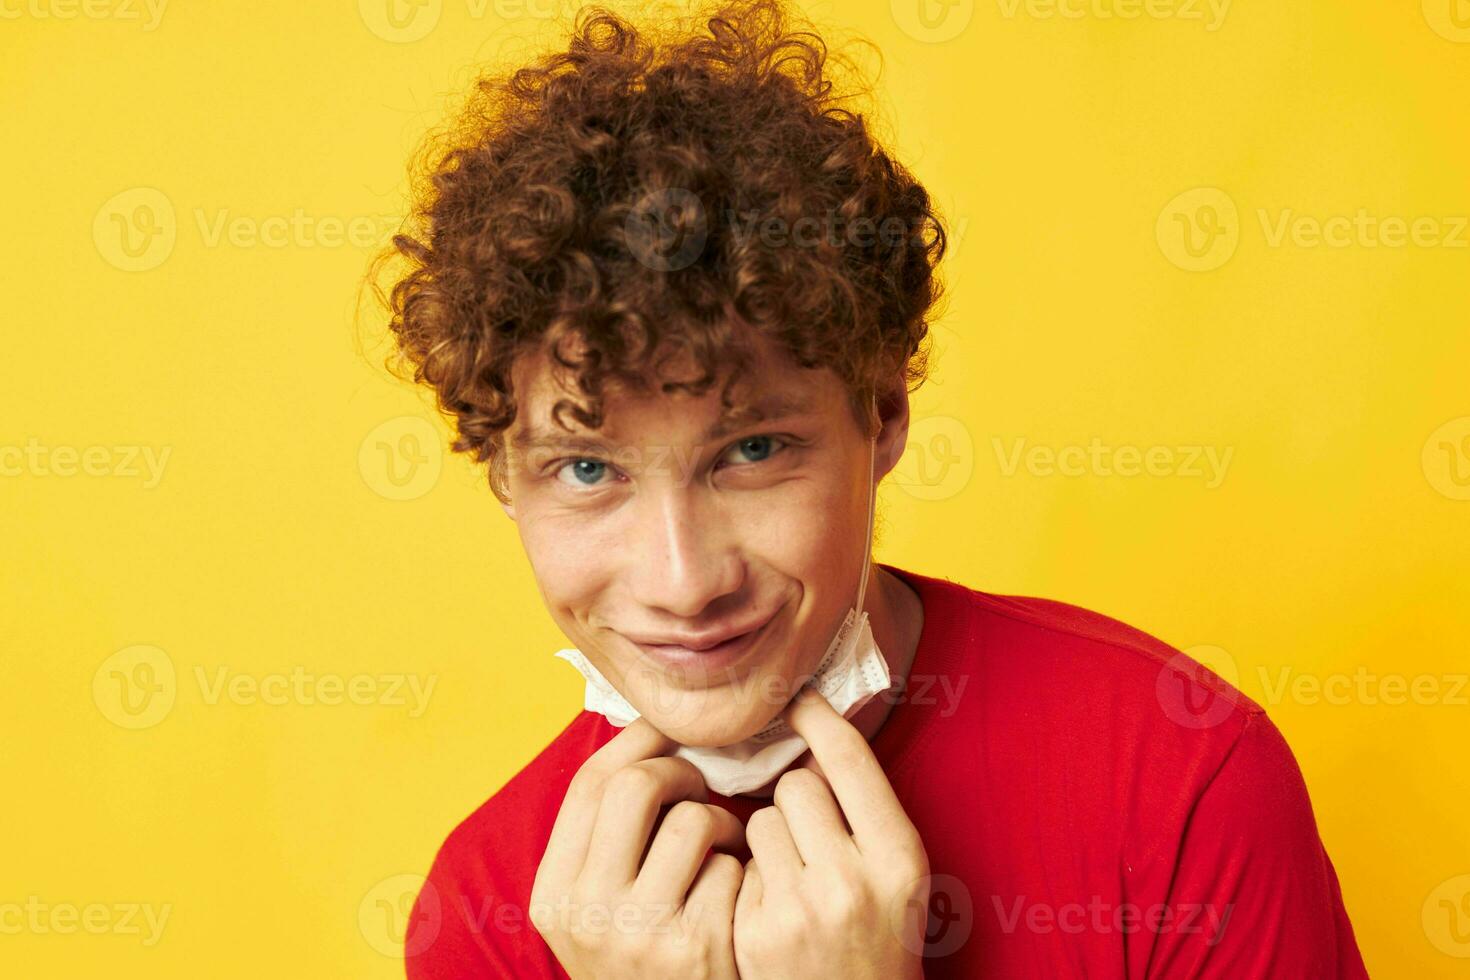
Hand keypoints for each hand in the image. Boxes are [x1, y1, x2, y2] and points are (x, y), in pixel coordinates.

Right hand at [530, 718, 746, 979]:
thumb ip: (606, 837)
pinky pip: (733, 868)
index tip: (668, 733)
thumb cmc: (645, 957)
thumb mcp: (596, 908)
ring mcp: (641, 934)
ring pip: (694, 820)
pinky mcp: (698, 950)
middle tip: (702, 785)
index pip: (590, 783)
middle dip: (683, 771)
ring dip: (723, 822)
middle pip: (637, 786)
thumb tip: (646, 734)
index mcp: (554, 892)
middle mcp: (586, 911)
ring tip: (723, 848)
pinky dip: (743, 870)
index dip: (636, 743)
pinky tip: (738, 895)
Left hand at [734, 686, 930, 979]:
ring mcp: (799, 909)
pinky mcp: (755, 932)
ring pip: (759, 820)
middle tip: (814, 841)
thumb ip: (866, 812)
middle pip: (798, 784)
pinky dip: (748, 879)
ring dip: (769, 838)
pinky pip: (738, 865)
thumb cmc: (879, 942)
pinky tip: (771, 911)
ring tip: (794, 880)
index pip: (849, 759)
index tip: (797, 698)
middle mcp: (852, 880)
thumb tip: (813, 734)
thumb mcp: (898, 877)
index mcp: (899, 858)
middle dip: (798, 802)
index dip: (818, 718)